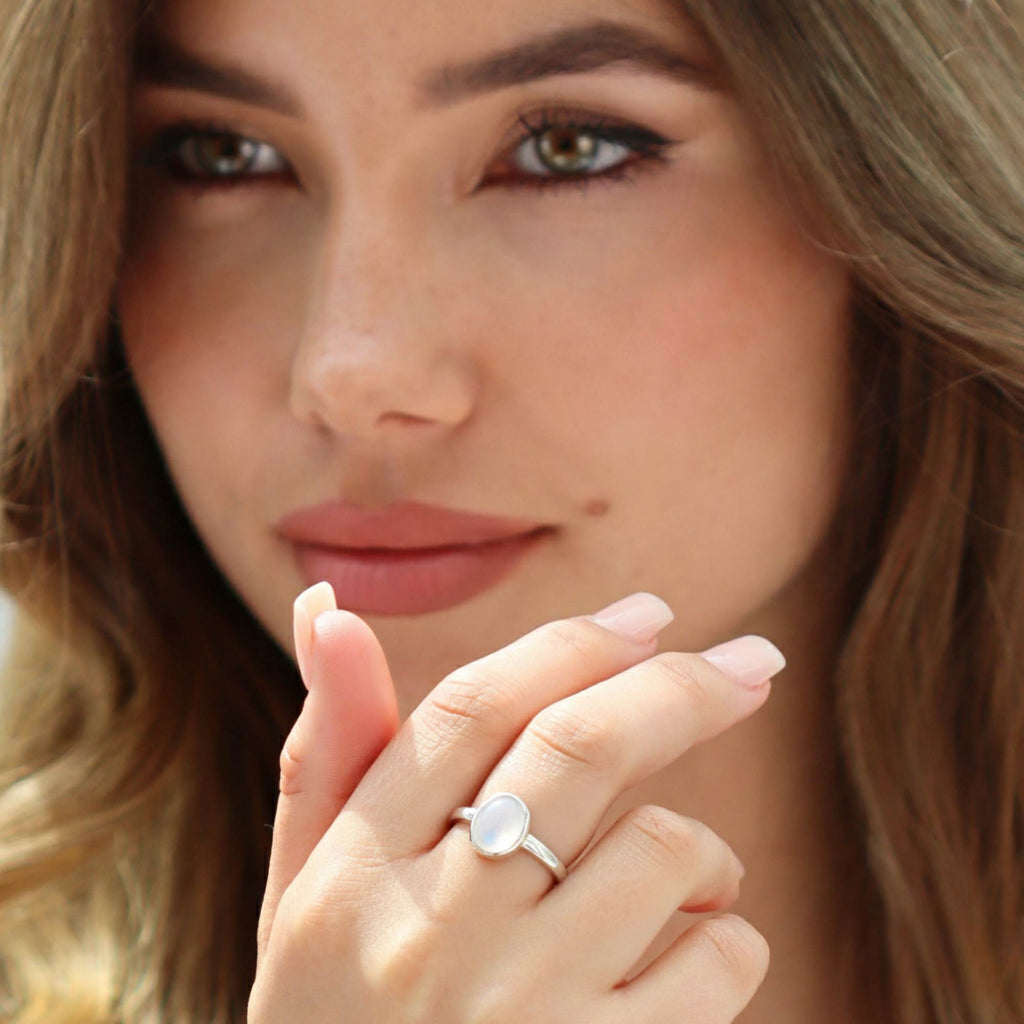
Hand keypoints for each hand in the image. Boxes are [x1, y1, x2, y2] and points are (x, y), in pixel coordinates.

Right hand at [250, 589, 781, 1021]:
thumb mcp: (304, 897)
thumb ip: (326, 755)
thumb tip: (329, 610)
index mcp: (354, 874)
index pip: (471, 707)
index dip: (573, 643)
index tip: (648, 615)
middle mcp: (432, 933)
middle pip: (582, 748)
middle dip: (683, 686)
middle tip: (753, 661)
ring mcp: (519, 1013)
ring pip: (665, 848)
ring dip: (700, 849)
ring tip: (684, 876)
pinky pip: (716, 959)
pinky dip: (727, 935)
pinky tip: (688, 955)